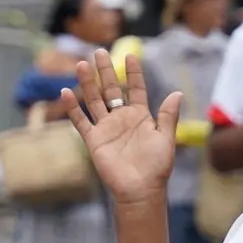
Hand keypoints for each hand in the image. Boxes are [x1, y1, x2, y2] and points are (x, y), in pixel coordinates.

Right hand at [58, 50, 180, 203]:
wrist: (140, 189)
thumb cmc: (156, 166)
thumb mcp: (166, 138)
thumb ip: (168, 116)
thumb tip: (177, 93)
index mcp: (140, 116)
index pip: (136, 89)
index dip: (133, 73)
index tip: (130, 56)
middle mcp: (121, 118)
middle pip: (111, 90)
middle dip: (106, 71)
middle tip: (99, 53)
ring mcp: (106, 128)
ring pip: (94, 100)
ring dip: (88, 84)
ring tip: (82, 65)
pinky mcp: (93, 139)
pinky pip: (80, 121)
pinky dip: (73, 108)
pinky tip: (65, 93)